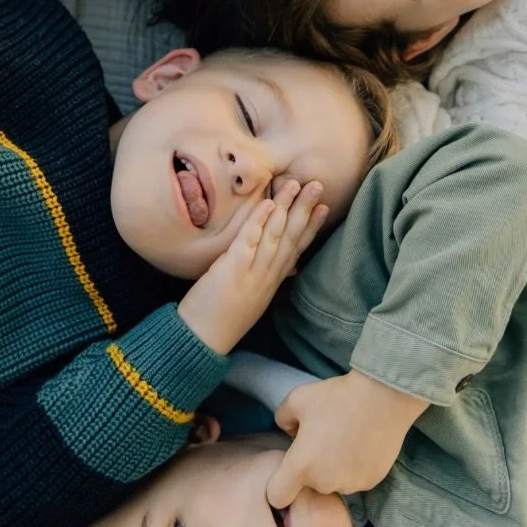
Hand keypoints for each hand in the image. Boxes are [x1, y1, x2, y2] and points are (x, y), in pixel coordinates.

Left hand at [177, 180, 327, 353]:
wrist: (201, 341)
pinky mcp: (233, 271)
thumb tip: (288, 266)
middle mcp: (267, 276)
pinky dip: (258, 222)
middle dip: (305, 210)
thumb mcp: (254, 299)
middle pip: (291, 238)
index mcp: (272, 281)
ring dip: (286, 208)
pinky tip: (267, 205)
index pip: (297, 249)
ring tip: (296, 186)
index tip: (325, 207)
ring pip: (274, 235)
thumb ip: (268, 279)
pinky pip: (249, 242)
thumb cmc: (223, 317)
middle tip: (318, 185)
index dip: (312, 227)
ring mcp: (252, 273)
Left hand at [266, 369, 427, 507]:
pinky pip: (355, 479)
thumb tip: (290, 434)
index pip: (277, 496)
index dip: (277, 486)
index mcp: (302, 466)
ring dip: (334, 468)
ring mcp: (351, 485)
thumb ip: (282, 420)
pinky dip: (354, 467)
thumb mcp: (296, 399)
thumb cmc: (337, 397)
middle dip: (311, 468)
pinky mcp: (372, 482)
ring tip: (344, 438)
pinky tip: (360, 443)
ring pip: (333, 482)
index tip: (287, 470)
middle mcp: (325, 483)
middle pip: (309, 486)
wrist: (383, 397)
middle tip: (322, 439)